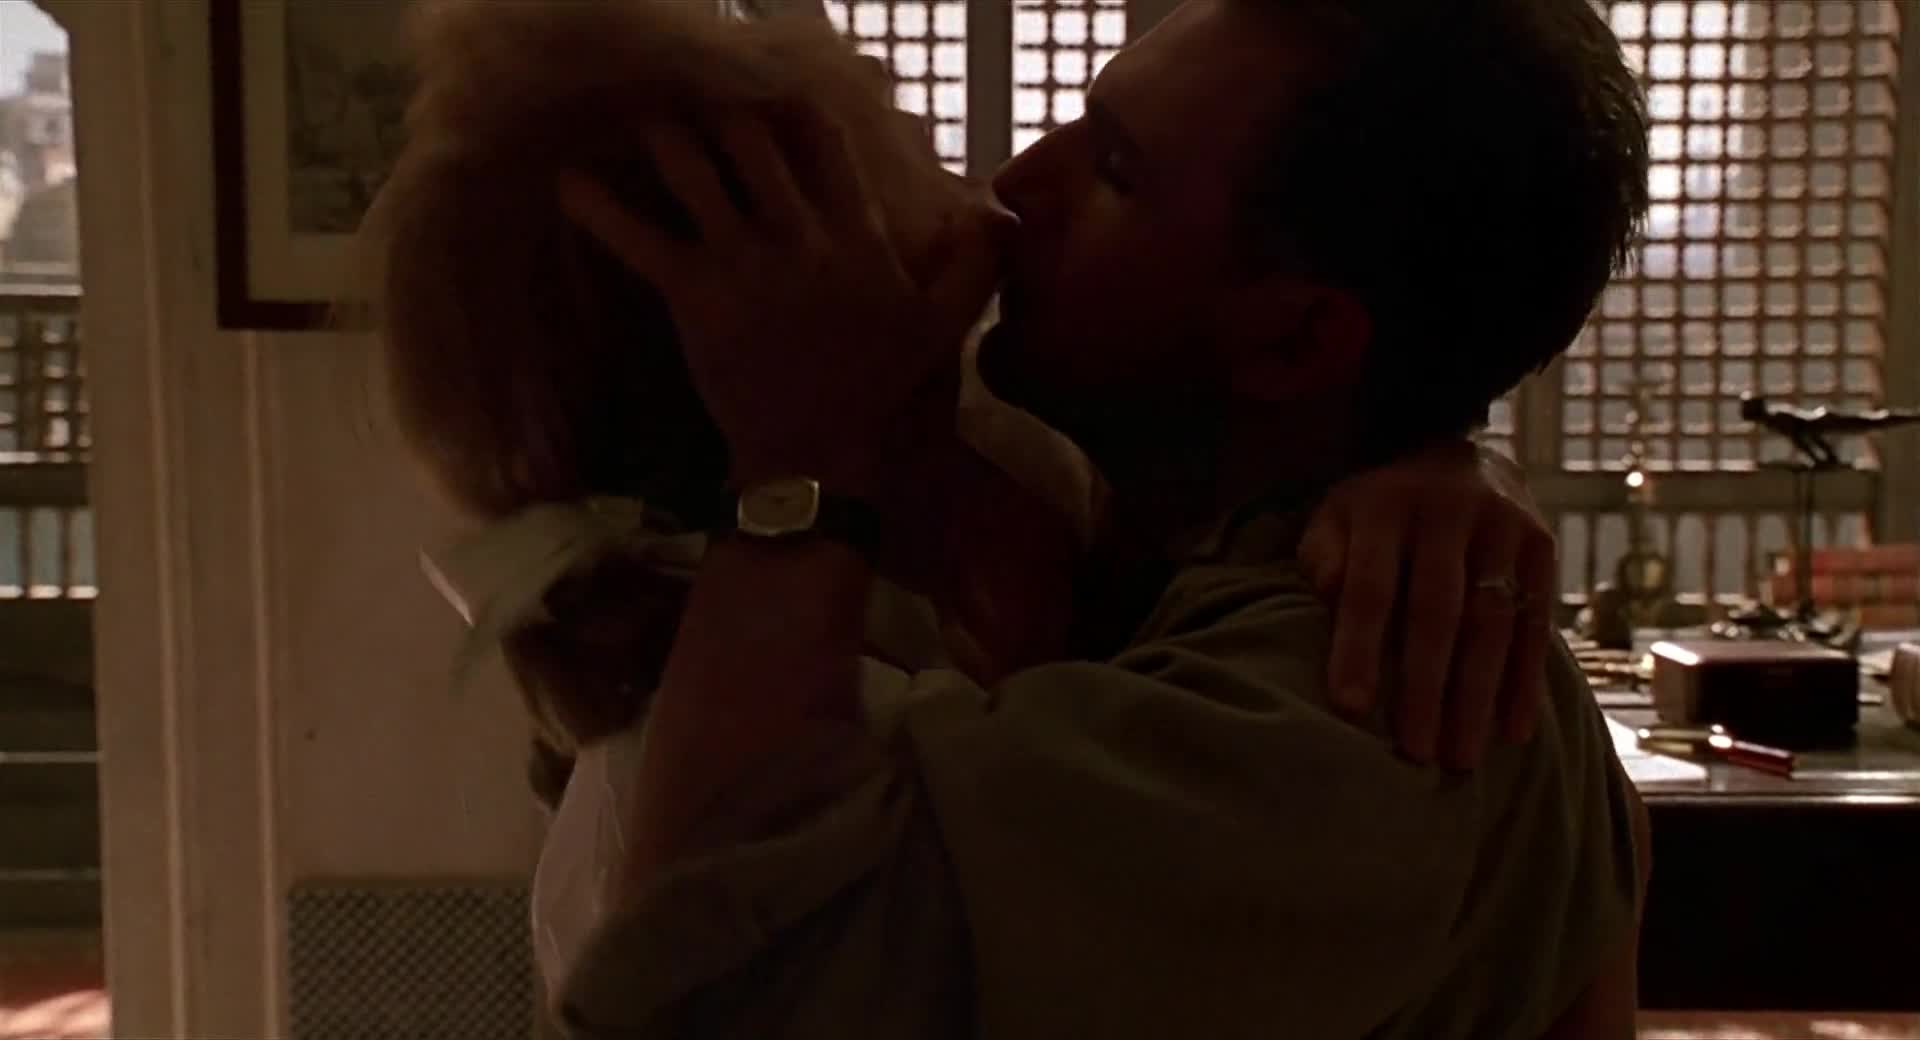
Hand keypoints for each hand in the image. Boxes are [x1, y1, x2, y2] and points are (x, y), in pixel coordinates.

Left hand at [555, 103, 1008, 504]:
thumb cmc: (885, 400)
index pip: (822, 139)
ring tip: (646, 129)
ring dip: (663, 140)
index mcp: (859, 233)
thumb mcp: (945, 329)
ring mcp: (745, 259)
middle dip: (720, 117)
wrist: (822, 462)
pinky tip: (568, 182)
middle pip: (749, 137)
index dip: (790, 107)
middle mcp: (801, 232)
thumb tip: (995, 214)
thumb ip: (972, 266)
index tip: (770, 101)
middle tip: (700, 115)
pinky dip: (598, 207)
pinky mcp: (696, 294)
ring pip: (692, 167)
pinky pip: (637, 236)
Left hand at [1297, 440, 1555, 769]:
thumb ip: (1325, 557)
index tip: (1351, 709)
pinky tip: (1514, 730)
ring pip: (1492, 622)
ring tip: (1461, 757)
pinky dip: (1525, 680)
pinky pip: (1535, 622)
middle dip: (1426, 686)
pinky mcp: (1542, 545)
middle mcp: (1449, 513)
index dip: (1359, 647)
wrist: (1455, 454)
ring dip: (1477, 695)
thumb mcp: (1338, 516)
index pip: (1371, 586)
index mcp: (1387, 509)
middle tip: (1416, 752)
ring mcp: (1503, 528)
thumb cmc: (1379, 511)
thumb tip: (1325, 600)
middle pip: (1439, 611)